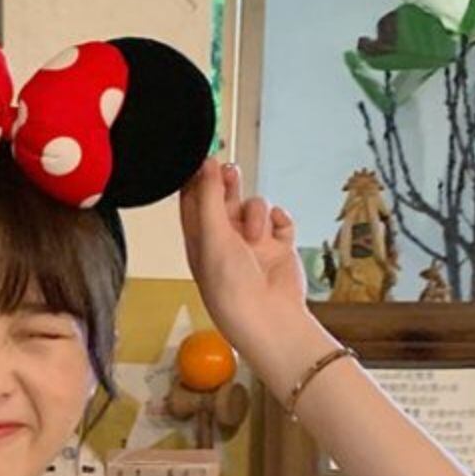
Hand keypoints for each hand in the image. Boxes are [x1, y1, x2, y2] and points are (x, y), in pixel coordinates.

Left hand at [178, 158, 308, 358]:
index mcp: (199, 239)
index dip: (198, 178)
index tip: (204, 158)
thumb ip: (210, 197)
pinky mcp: (278, 247)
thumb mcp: (213, 236)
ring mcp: (253, 242)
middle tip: (230, 171)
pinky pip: (281, 220)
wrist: (269, 317)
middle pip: (224, 198)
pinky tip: (277, 232)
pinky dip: (280, 221)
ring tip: (255, 235)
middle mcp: (225, 239)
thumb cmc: (231, 286)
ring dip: (256, 213)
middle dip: (228, 184)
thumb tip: (206, 163)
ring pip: (255, 206)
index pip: (194, 200)